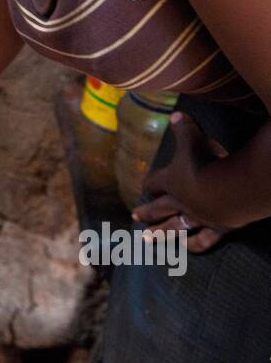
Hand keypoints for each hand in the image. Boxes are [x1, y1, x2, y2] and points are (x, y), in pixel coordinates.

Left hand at [131, 111, 230, 253]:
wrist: (227, 189)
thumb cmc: (207, 162)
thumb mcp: (194, 140)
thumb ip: (184, 128)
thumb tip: (176, 114)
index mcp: (172, 180)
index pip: (155, 182)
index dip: (149, 183)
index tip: (143, 187)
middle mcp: (181, 202)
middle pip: (159, 208)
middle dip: (146, 212)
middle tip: (134, 217)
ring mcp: (197, 217)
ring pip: (174, 228)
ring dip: (160, 233)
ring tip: (147, 239)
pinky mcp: (216, 228)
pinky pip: (202, 240)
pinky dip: (194, 245)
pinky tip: (186, 248)